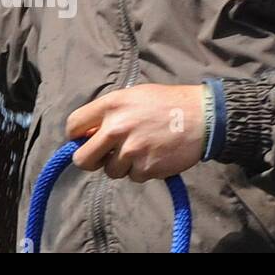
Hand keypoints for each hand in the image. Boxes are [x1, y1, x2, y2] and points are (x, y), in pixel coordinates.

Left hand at [67, 84, 205, 181]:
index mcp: (110, 105)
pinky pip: (133, 177)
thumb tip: (89, 133)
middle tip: (100, 158)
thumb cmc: (165, 103)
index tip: (81, 141)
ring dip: (121, 166)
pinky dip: (141, 171)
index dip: (75, 137)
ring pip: (111, 171)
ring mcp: (131, 150)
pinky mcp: (147, 168)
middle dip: (89, 160)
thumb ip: (108, 113)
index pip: (73, 125)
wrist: (200, 116)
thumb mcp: (131, 97)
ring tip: (139, 151)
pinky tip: (153, 156)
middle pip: (83, 159)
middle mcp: (116, 128)